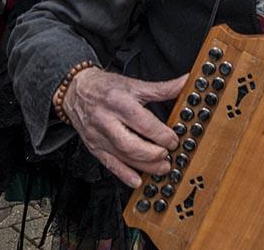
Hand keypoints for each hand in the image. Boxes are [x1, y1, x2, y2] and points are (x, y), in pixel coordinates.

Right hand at [59, 67, 185, 186]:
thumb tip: (186, 82)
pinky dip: (124, 174)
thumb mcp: (135, 84)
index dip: (160, 134)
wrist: (76, 91)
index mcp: (120, 102)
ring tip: (161, 168)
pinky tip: (137, 180)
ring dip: (144, 166)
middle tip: (168, 155)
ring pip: (122, 156)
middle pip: (130, 143)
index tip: (174, 140)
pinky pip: (109, 164)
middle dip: (153, 153)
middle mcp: (107, 120)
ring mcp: (99, 136)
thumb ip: (163, 88)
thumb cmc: (107, 88)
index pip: (142, 122)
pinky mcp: (94, 147)